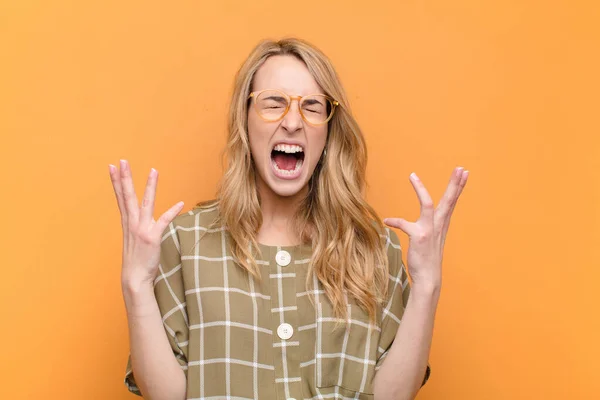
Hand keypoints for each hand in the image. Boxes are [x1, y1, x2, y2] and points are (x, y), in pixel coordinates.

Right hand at [109, 160, 184, 285]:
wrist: (134, 277)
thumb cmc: (136, 258)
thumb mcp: (134, 237)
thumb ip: (138, 224)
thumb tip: (145, 216)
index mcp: (128, 222)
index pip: (121, 197)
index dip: (116, 181)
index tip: (112, 166)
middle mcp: (132, 223)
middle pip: (128, 196)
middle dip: (125, 177)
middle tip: (122, 161)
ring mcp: (142, 229)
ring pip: (146, 203)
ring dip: (150, 187)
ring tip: (153, 171)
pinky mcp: (152, 237)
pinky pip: (164, 222)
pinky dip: (172, 212)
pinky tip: (180, 203)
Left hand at [384, 167, 468, 286]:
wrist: (429, 278)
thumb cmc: (427, 258)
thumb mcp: (431, 238)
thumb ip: (428, 225)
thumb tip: (424, 219)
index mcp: (442, 224)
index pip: (452, 201)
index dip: (458, 186)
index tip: (464, 172)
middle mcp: (439, 225)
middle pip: (449, 200)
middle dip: (455, 184)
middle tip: (461, 168)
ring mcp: (429, 230)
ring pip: (428, 204)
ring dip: (420, 189)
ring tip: (413, 175)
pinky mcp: (419, 237)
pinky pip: (405, 224)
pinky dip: (396, 220)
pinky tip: (387, 220)